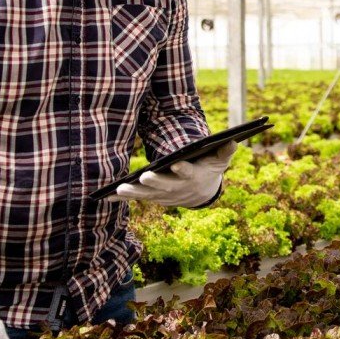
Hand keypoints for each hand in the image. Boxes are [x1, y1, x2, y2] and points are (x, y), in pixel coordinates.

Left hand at [116, 140, 234, 207]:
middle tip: (144, 176)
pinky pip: (136, 198)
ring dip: (133, 192)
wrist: (201, 194)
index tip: (175, 164)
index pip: (187, 173)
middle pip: (164, 185)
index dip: (182, 169)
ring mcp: (163, 195)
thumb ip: (224, 151)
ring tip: (119, 188)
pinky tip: (105, 196)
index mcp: (191, 177)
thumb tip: (233, 140)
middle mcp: (176, 188)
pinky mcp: (152, 198)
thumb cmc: (208, 170)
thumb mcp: (218, 161)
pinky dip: (121, 198)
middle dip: (154, 181)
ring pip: (146, 194)